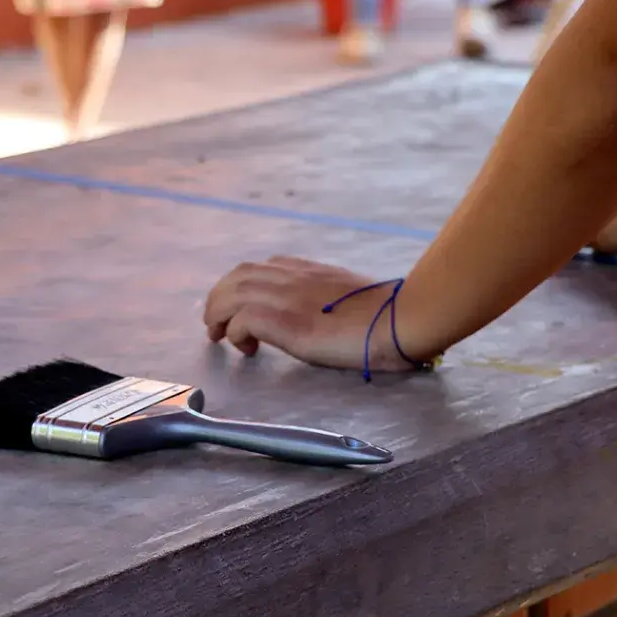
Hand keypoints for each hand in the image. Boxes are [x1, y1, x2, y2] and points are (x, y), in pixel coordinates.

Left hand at [203, 256, 416, 372]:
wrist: (400, 319)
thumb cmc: (386, 313)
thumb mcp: (349, 294)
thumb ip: (324, 295)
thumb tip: (318, 314)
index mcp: (307, 270)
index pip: (260, 267)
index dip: (241, 287)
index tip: (240, 310)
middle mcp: (291, 277)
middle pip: (236, 277)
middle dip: (218, 299)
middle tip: (216, 326)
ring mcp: (286, 297)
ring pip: (230, 294)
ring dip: (218, 315)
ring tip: (220, 337)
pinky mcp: (286, 321)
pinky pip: (242, 320)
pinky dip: (237, 333)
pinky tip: (248, 349)